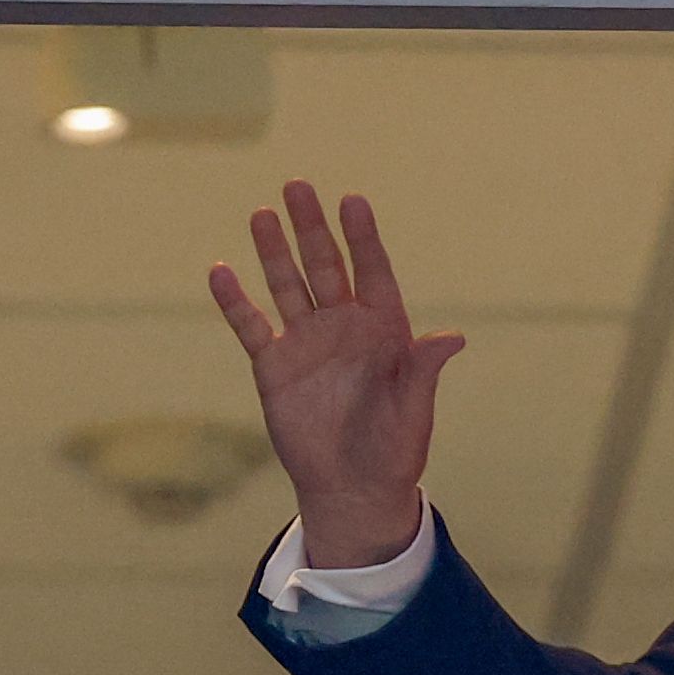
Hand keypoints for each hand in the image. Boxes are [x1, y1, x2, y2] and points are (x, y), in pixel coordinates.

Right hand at [206, 182, 458, 572]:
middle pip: (325, 265)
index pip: (372, 271)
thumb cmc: (394, 450)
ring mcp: (306, 342)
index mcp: (383, 328)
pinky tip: (221, 273)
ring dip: (274, 252)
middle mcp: (343, 325)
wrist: (353, 488)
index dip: (363, 237)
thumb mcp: (414, 410)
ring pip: (288, 285)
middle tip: (297, 187)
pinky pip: (252, 326)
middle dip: (312, 227)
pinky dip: (235, 302)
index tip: (353, 201)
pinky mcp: (274, 366)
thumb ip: (424, 370)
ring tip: (261, 214)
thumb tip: (452, 336)